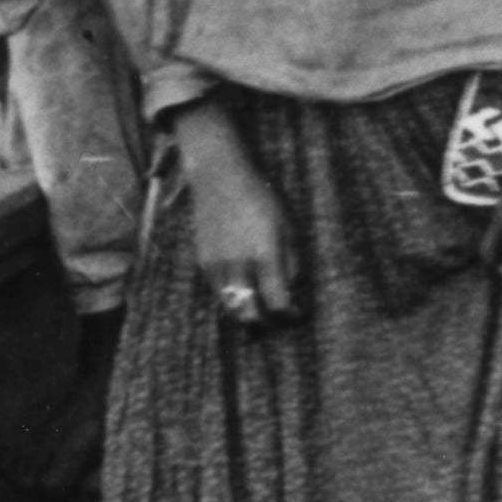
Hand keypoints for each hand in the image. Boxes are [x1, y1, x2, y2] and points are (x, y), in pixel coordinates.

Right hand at [172, 101, 298, 327]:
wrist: (220, 177)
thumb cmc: (261, 198)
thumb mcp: (287, 226)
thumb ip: (291, 261)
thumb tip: (293, 290)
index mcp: (264, 256)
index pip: (277, 303)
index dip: (290, 315)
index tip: (298, 314)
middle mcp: (238, 266)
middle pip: (250, 315)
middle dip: (267, 323)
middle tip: (280, 320)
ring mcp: (217, 266)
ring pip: (231, 308)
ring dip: (248, 313)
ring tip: (264, 309)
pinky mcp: (203, 263)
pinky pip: (219, 293)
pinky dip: (233, 298)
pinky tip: (246, 291)